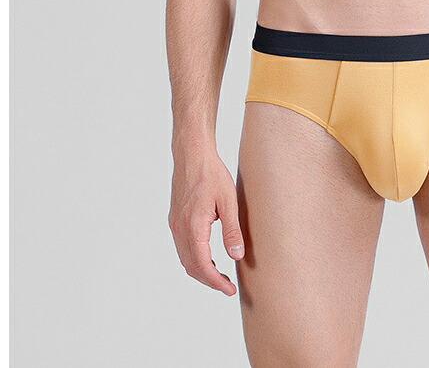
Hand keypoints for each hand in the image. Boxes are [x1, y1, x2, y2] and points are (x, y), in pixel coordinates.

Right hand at [168, 151, 244, 295]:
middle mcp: (180, 229)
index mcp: (193, 226)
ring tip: (220, 274)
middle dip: (209, 280)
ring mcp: (175, 224)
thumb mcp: (228, 200)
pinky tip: (209, 256)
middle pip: (191, 267)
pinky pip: (182, 247)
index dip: (216, 282)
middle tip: (227, 286)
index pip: (203, 265)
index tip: (230, 290)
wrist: (192, 154)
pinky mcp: (175, 219)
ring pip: (185, 259)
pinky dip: (194, 258)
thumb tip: (236, 256)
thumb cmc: (212, 174)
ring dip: (201, 271)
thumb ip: (232, 230)